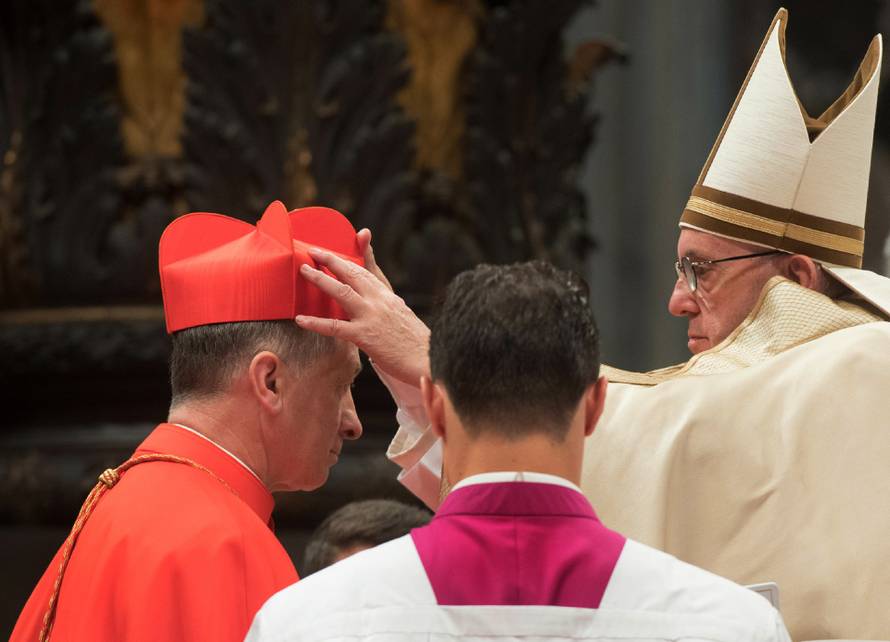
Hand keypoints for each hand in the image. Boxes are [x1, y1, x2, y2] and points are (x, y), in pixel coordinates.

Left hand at [294, 231, 430, 385]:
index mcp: (387, 296)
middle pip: (352, 273)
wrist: (426, 360)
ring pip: (341, 292)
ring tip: (303, 271)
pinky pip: (335, 327)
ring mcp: (371, 316)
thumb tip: (374, 304)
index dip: (346, 260)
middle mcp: (379, 300)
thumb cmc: (414, 343)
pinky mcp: (365, 336)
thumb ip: (385, 306)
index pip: (365, 271)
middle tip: (312, 251)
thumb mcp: (402, 316)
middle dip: (330, 260)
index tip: (330, 251)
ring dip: (320, 279)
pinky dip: (316, 323)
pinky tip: (300, 319)